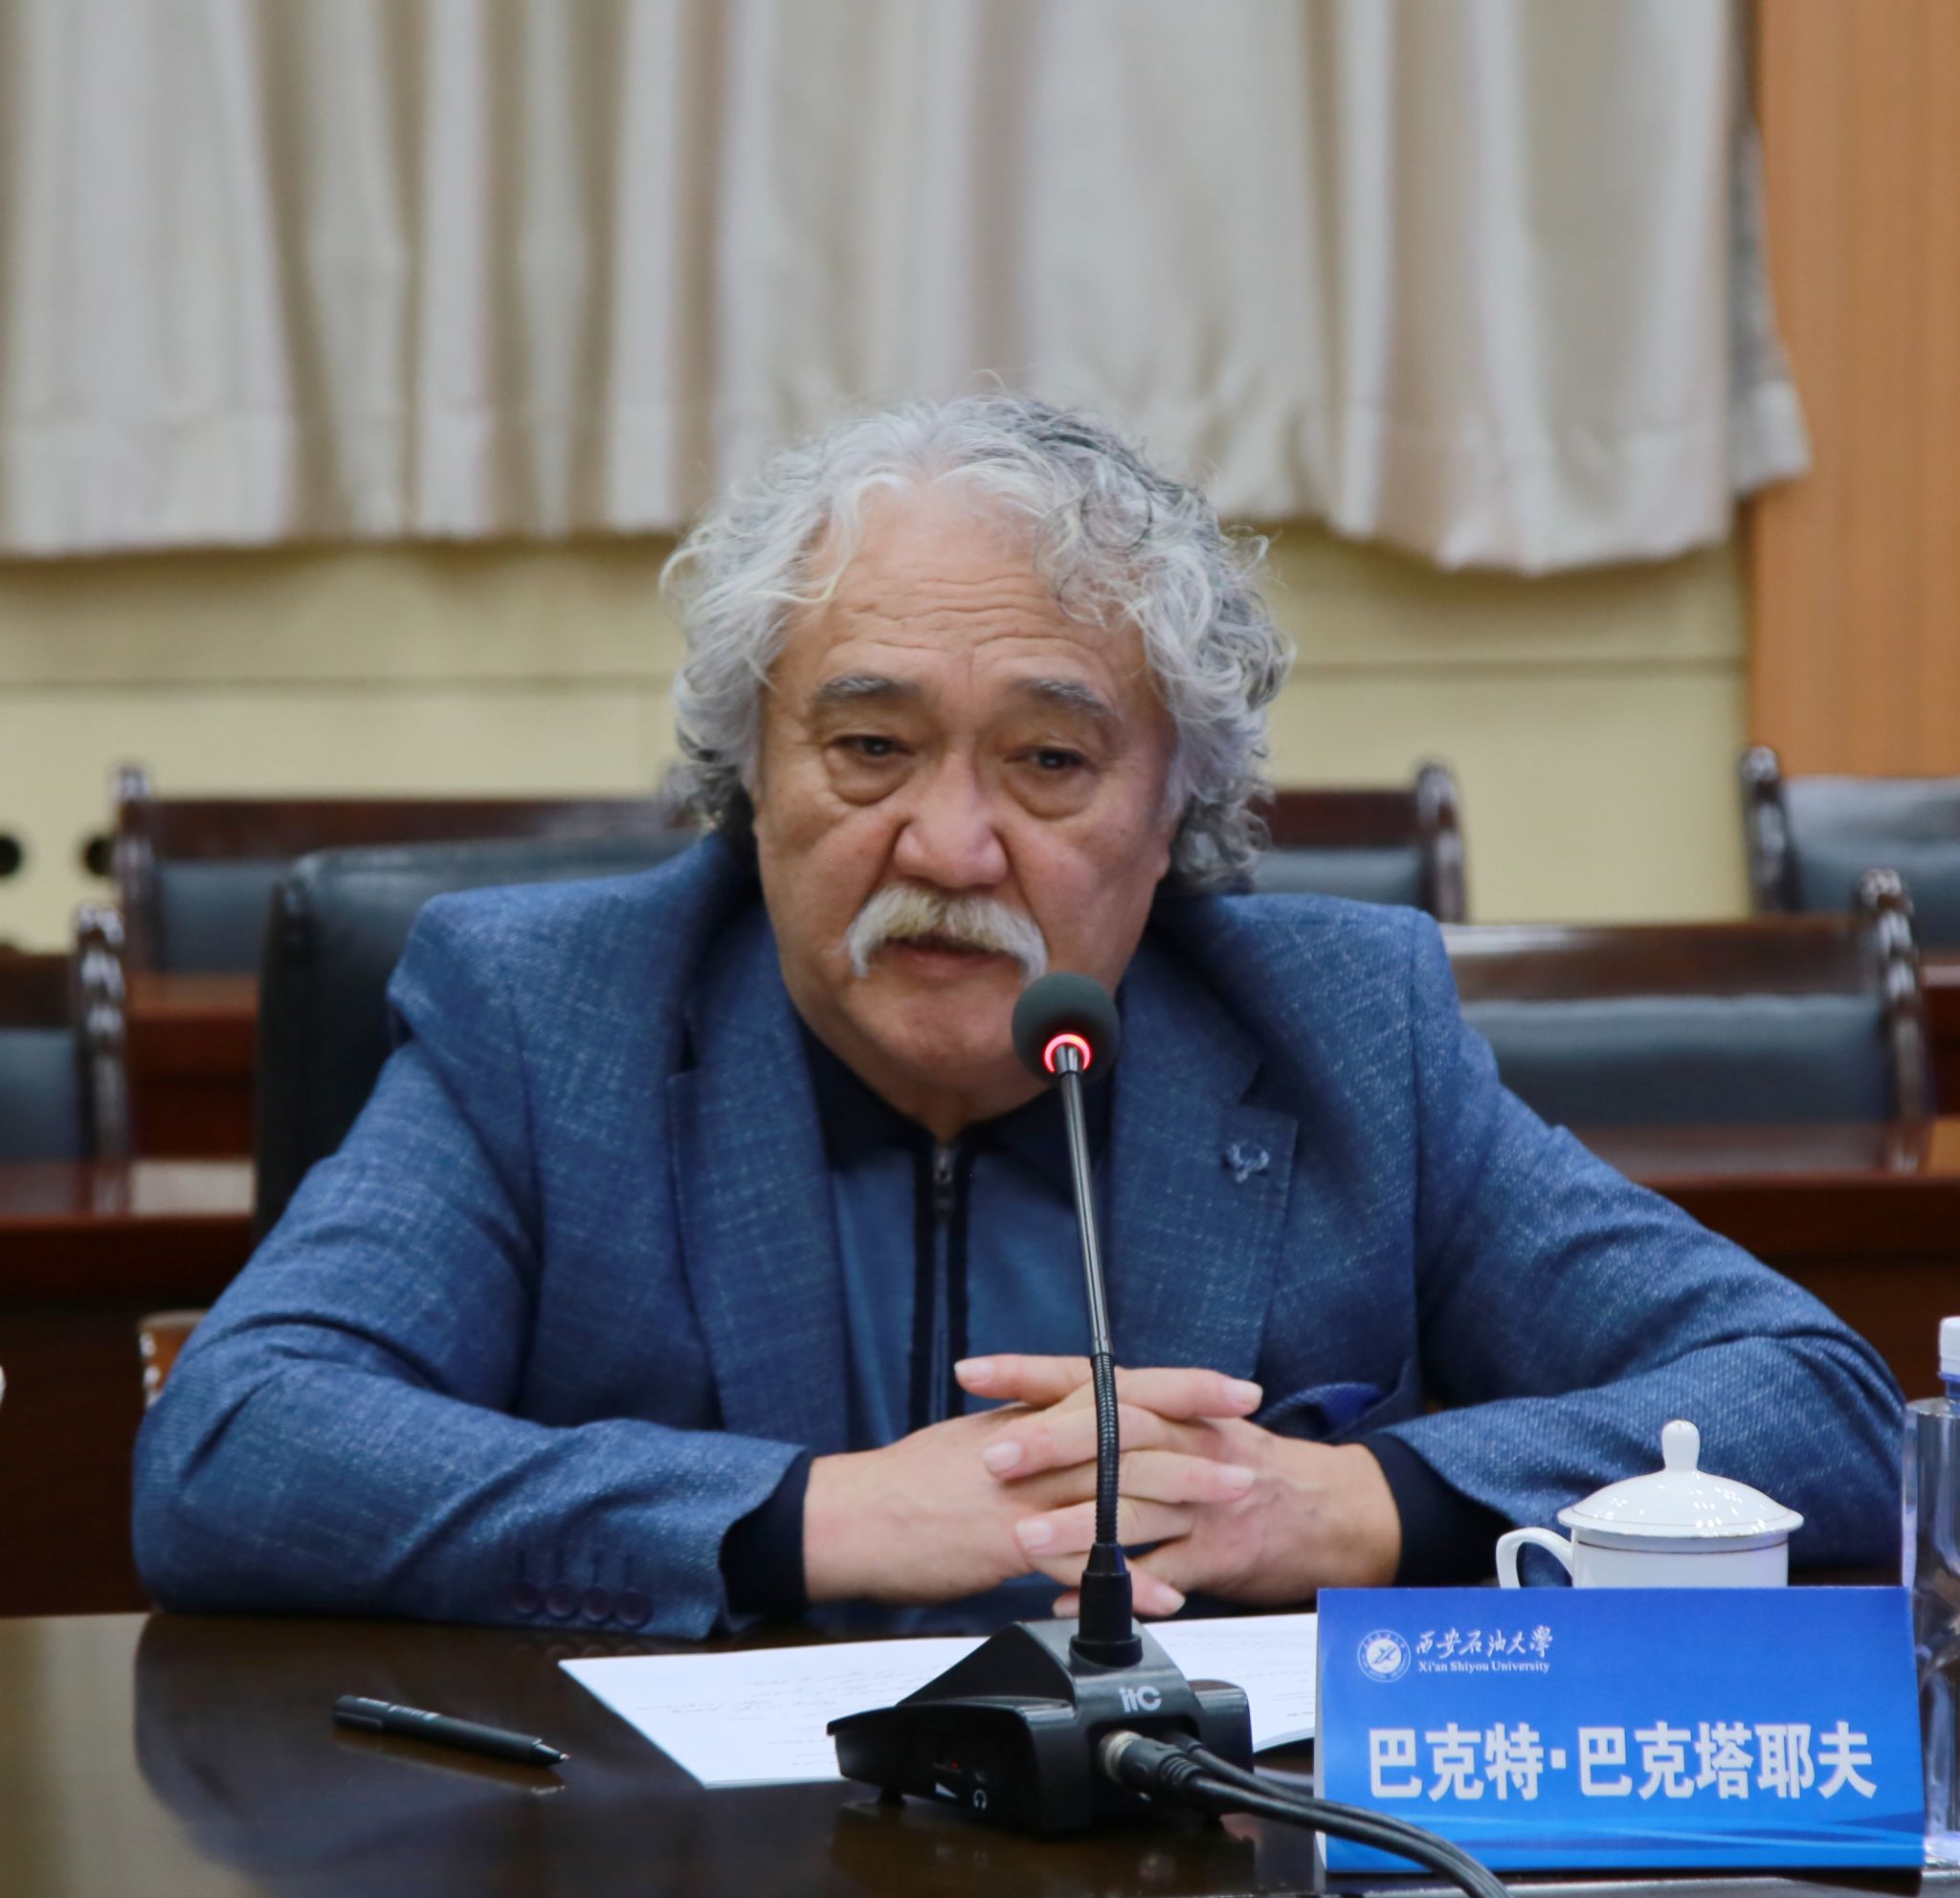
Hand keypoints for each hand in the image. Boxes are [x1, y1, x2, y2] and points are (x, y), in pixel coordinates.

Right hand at [802, 1361, 1263, 1613]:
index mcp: (1028, 1415)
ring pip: (1114, 1486)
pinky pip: (1077, 1558)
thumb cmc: (907, 1482)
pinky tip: (1164, 1592)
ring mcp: (1021, 1493)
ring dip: (1180, 1498)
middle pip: (1129, 1432)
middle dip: (1198, 1441)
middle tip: (1250, 1453)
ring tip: (1228, 1508)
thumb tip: (1075, 1428)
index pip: (1117, 1387)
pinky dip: (1126, 1577)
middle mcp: (1032, 1446)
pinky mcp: (1005, 1542)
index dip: (1181, 1387)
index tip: (1233, 1389)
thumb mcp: (975, 1439)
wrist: (850, 1517)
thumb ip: (1032, 1433)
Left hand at [963, 1354, 1401, 1615]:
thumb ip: (1124, 1420)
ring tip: (1020, 1540)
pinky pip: (1163, 1573)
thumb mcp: (1191, 1425)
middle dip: (1050, 1443)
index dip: (1029, 1372)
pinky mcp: (1219, 1552)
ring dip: (1075, 1524)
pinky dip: (1115, 1590)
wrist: (1334, 1510)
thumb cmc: (1250, 1466)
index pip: (1090, 1377)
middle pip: (1112, 1431)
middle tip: (994, 1458)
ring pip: (1134, 1506)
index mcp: (1170, 1406)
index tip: (972, 1372)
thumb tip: (1045, 1411)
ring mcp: (1204, 1499)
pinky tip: (1068, 1600)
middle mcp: (1186, 1441)